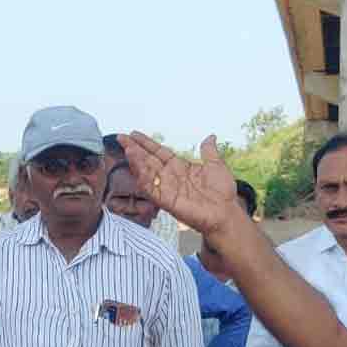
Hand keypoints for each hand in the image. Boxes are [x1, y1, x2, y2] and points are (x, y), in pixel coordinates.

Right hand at [117, 133, 246, 239]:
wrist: (225, 212)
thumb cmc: (222, 193)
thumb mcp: (216, 166)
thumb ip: (209, 152)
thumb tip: (211, 137)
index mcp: (180, 167)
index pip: (159, 152)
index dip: (147, 143)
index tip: (134, 134)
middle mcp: (170, 177)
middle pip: (148, 160)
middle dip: (134, 149)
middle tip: (121, 138)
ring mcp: (167, 188)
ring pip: (147, 172)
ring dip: (136, 161)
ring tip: (128, 149)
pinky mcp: (166, 200)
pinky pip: (151, 188)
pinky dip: (143, 177)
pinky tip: (136, 166)